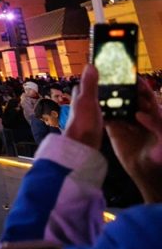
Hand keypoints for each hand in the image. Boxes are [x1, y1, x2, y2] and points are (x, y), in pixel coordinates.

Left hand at [64, 65, 102, 150]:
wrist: (81, 147)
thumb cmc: (83, 122)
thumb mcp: (87, 100)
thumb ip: (89, 85)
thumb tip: (89, 65)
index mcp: (77, 99)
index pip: (81, 86)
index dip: (88, 80)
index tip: (98, 74)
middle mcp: (78, 108)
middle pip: (86, 96)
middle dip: (94, 92)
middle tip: (108, 88)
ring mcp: (84, 118)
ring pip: (91, 107)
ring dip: (99, 103)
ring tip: (112, 100)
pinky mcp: (90, 128)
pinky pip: (97, 118)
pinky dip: (103, 115)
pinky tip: (110, 117)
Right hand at [106, 76, 161, 202]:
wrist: (147, 173)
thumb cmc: (160, 155)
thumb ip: (156, 124)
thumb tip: (139, 113)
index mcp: (154, 114)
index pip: (147, 96)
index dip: (141, 86)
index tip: (132, 76)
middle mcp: (139, 115)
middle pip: (131, 97)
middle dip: (123, 87)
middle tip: (112, 77)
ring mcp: (125, 122)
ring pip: (118, 104)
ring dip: (111, 96)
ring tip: (100, 86)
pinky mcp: (114, 129)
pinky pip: (107, 116)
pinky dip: (101, 109)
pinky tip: (93, 102)